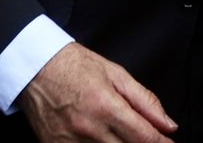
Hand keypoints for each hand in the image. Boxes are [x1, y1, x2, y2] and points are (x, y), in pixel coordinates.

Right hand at [18, 42, 175, 142]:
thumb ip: (144, 100)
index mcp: (106, 106)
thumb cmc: (74, 66)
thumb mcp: (115, 73)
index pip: (144, 137)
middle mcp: (89, 129)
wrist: (34, 67)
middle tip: (144, 138)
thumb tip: (168, 125)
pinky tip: (102, 140)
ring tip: (122, 137)